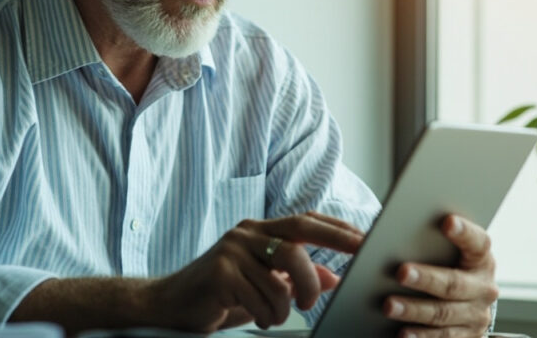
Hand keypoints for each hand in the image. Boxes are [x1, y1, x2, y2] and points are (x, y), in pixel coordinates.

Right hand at [149, 212, 363, 331]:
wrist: (171, 305)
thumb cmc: (221, 295)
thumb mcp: (264, 285)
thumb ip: (296, 278)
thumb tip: (334, 277)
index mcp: (259, 230)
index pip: (306, 220)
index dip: (337, 228)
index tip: (365, 239)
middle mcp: (246, 233)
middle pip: (298, 238)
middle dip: (325, 259)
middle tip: (333, 285)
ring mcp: (232, 250)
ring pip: (283, 279)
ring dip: (285, 308)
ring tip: (272, 315)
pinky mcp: (221, 272)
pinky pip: (263, 298)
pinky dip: (266, 316)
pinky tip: (253, 316)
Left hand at [383, 215, 498, 337]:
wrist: (466, 301)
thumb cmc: (446, 265)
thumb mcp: (446, 249)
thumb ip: (430, 236)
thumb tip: (398, 219)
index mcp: (481, 259)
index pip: (478, 242)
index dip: (464, 232)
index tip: (446, 221)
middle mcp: (483, 288)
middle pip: (454, 283)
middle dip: (426, 278)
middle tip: (400, 272)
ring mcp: (476, 316)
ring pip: (444, 314)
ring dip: (414, 310)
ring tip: (389, 305)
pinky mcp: (467, 337)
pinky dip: (421, 336)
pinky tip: (402, 333)